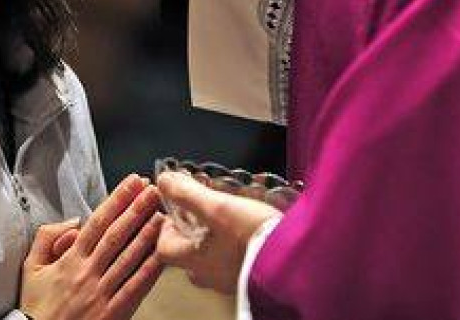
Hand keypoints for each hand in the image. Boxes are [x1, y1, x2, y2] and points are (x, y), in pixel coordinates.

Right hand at [19, 174, 164, 319]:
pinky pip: (134, 288)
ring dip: (147, 235)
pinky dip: (149, 270)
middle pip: (116, 235)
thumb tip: (73, 220)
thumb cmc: (35, 306)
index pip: (97, 222)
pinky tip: (162, 255)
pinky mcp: (112, 313)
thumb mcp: (30, 268)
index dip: (117, 200)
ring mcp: (101, 293)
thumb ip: (47, 238)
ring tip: (161, 214)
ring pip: (128, 258)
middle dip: (136, 210)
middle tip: (153, 190)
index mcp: (70, 259)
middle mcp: (88, 273)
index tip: (133, 183)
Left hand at [156, 172, 280, 293]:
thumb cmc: (254, 238)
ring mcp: (229, 279)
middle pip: (188, 250)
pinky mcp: (249, 277)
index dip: (166, 224)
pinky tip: (249, 227)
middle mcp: (209, 275)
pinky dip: (235, 241)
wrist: (295, 263)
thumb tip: (164, 180)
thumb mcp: (219, 208)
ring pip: (211, 254)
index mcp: (195, 260)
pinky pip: (233, 259)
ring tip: (230, 211)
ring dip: (215, 233)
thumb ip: (188, 194)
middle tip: (204, 205)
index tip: (177, 206)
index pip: (164, 247)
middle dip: (193, 226)